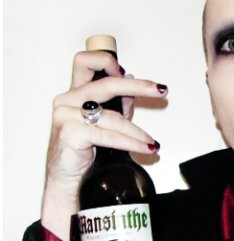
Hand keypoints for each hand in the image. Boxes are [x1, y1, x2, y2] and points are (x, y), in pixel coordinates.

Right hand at [41, 50, 166, 240]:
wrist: (68, 180)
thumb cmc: (83, 151)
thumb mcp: (104, 122)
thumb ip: (117, 102)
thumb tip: (133, 79)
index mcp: (75, 92)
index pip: (84, 61)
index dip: (106, 60)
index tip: (127, 70)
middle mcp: (67, 100)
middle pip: (104, 83)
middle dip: (137, 87)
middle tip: (160, 91)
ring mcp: (65, 115)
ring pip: (111, 116)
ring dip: (137, 131)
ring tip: (153, 142)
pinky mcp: (69, 133)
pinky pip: (106, 134)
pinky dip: (129, 142)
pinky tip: (144, 148)